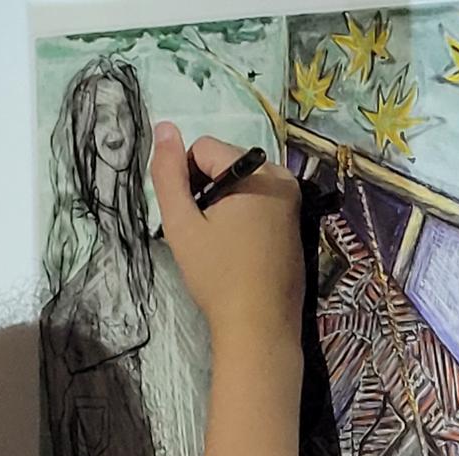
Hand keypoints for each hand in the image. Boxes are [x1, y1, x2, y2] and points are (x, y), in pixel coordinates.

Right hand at [150, 122, 303, 353]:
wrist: (259, 326)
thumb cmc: (218, 276)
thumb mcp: (182, 225)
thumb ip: (168, 175)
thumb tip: (163, 127)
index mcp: (258, 172)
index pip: (204, 148)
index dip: (186, 180)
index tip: (189, 218)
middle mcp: (282, 177)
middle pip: (226, 163)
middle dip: (205, 190)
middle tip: (202, 234)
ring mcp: (293, 200)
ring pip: (241, 183)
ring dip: (221, 204)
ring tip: (217, 244)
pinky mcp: (295, 222)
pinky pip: (259, 202)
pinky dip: (241, 217)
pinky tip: (236, 251)